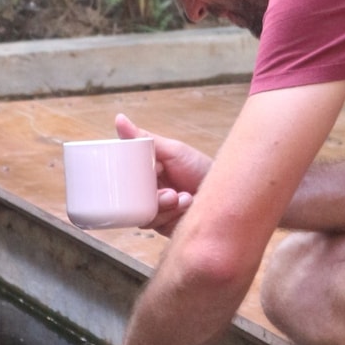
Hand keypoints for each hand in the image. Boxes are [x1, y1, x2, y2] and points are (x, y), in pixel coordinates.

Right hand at [116, 114, 212, 230]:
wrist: (225, 193)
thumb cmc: (200, 168)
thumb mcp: (173, 150)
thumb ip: (144, 138)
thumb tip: (120, 119)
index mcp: (145, 171)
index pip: (124, 174)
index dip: (128, 178)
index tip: (148, 176)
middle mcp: (146, 190)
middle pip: (130, 197)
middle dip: (151, 196)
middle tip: (169, 193)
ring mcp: (153, 208)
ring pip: (141, 211)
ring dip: (162, 206)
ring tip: (182, 198)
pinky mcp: (161, 224)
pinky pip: (153, 223)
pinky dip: (168, 216)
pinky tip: (185, 207)